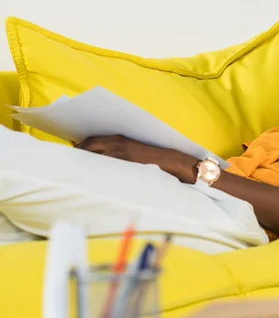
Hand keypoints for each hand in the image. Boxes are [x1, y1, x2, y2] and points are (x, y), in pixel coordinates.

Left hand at [75, 135, 198, 182]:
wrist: (170, 162)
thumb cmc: (152, 158)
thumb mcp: (133, 150)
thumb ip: (117, 150)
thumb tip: (98, 156)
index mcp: (119, 139)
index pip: (92, 140)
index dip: (80, 146)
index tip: (72, 152)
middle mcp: (117, 145)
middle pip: (89, 147)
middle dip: (78, 153)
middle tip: (69, 162)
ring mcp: (120, 155)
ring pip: (94, 158)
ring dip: (84, 163)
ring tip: (77, 171)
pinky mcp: (124, 165)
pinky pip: (105, 168)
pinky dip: (95, 171)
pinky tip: (90, 178)